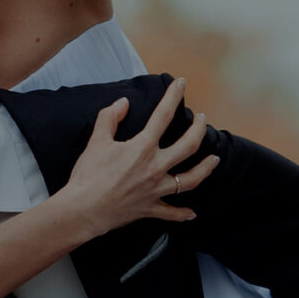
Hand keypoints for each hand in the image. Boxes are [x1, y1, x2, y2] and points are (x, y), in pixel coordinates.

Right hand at [55, 78, 218, 238]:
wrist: (83, 210)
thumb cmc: (88, 176)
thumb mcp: (96, 141)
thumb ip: (110, 118)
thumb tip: (123, 103)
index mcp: (143, 148)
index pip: (164, 115)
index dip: (174, 96)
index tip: (181, 84)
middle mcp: (156, 167)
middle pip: (189, 145)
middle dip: (199, 129)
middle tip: (202, 119)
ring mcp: (156, 189)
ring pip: (190, 179)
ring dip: (205, 168)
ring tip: (214, 160)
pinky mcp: (150, 208)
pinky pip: (172, 213)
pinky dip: (183, 214)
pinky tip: (192, 213)